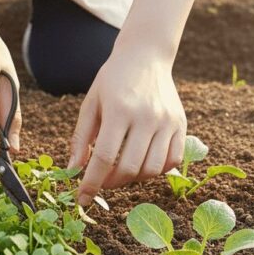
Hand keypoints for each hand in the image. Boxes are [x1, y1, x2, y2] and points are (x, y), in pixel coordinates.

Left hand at [66, 44, 186, 206]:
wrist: (145, 56)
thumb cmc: (112, 80)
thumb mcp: (91, 103)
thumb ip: (81, 137)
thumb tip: (73, 170)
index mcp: (119, 110)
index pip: (105, 157)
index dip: (91, 182)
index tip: (82, 198)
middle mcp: (146, 116)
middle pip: (129, 168)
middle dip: (111, 183)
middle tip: (101, 181)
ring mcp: (167, 121)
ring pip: (152, 169)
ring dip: (133, 179)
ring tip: (121, 171)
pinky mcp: (180, 124)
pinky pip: (173, 160)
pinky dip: (156, 170)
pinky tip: (142, 162)